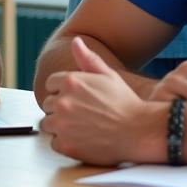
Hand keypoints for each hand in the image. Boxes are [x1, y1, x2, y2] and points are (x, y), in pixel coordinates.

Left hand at [40, 39, 162, 164]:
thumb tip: (75, 41)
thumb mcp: (108, 75)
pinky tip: (81, 139)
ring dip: (59, 125)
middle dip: (61, 108)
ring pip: (47, 123)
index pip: (50, 84)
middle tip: (82, 114)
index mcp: (70, 81)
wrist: (139, 131)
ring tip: (81, 127)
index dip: (63, 91)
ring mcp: (62, 124)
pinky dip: (64, 142)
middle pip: (48, 104)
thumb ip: (87, 58)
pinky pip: (53, 142)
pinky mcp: (66, 144)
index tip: (76, 99)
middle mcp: (62, 101)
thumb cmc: (125, 103)